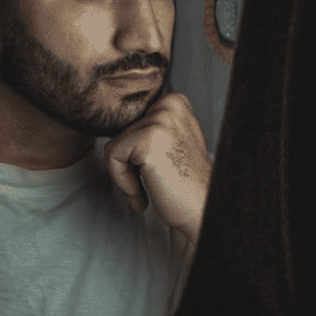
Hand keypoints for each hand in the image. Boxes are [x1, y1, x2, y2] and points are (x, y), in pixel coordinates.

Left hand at [103, 92, 211, 243]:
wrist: (204, 212)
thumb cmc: (187, 186)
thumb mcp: (170, 144)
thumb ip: (148, 129)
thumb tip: (117, 125)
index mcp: (175, 103)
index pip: (130, 124)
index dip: (135, 154)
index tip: (152, 172)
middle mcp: (169, 105)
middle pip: (120, 133)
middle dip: (129, 165)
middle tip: (151, 184)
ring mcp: (160, 120)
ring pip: (114, 146)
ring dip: (125, 176)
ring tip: (148, 191)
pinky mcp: (147, 139)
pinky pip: (112, 156)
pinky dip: (122, 181)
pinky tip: (143, 194)